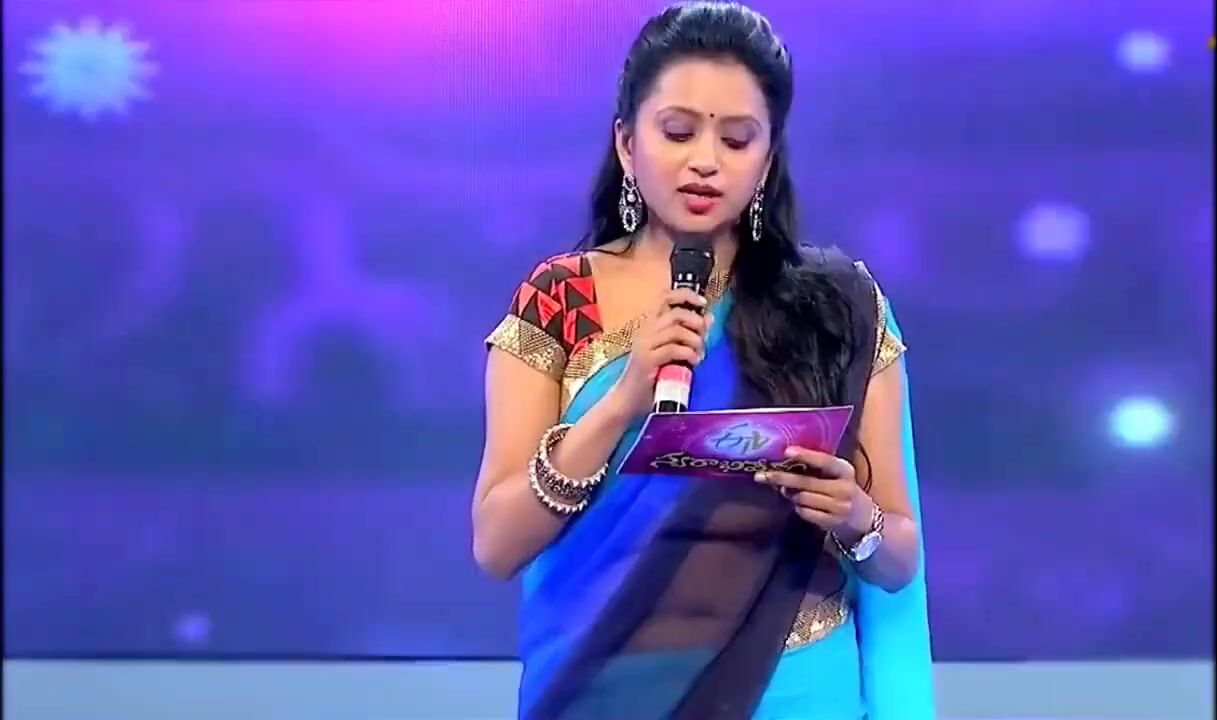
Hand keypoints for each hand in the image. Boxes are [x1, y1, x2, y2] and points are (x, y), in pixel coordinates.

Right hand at [609, 288, 711, 415]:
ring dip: (694, 341)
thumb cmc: (650, 377)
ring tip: (699, 353)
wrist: (628, 400)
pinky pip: (673, 349)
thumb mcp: (671, 353)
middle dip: (696, 323)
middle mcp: (645, 331)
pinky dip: (689, 354)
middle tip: (703, 337)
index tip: (702, 302)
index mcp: (649, 326)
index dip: (685, 295)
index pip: (665, 298)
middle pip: (675, 313)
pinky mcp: (647, 360)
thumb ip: (687, 335)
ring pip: (676, 330)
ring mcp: (644, 345)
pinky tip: (693, 362)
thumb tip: (708, 318)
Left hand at [755, 446, 873, 539]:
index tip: (786, 451)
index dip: (806, 455)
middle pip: (806, 482)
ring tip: (787, 492)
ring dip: (790, 495)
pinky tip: (800, 505)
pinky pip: (805, 512)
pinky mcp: (833, 522)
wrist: (866, 521)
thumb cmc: (844, 491)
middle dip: (781, 478)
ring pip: (802, 498)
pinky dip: (798, 508)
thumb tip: (786, 461)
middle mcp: (844, 488)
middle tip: (760, 476)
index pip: (825, 461)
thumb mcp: (838, 476)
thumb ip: (818, 469)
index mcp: (845, 471)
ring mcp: (839, 507)